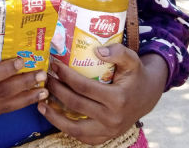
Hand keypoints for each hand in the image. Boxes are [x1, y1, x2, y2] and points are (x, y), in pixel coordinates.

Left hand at [39, 46, 167, 143]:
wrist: (147, 96)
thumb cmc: (135, 75)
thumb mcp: (132, 60)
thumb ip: (118, 52)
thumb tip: (97, 50)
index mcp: (117, 99)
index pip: (83, 87)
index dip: (66, 76)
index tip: (54, 65)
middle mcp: (112, 118)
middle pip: (76, 105)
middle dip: (56, 91)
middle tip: (45, 79)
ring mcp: (108, 131)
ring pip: (75, 128)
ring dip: (54, 116)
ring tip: (40, 104)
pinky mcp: (105, 137)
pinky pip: (81, 137)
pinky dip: (65, 128)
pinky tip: (54, 117)